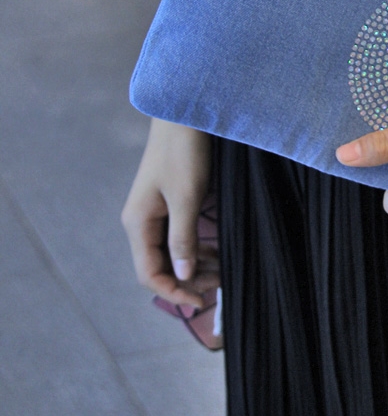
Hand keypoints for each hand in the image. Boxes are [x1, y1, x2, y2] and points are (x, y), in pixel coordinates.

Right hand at [121, 119, 217, 308]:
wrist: (184, 114)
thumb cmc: (184, 152)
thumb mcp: (186, 198)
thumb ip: (182, 239)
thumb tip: (183, 276)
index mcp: (138, 223)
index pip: (148, 274)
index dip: (173, 292)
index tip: (201, 301)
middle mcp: (142, 221)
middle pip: (159, 266)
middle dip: (187, 281)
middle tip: (220, 285)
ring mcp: (154, 213)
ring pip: (170, 253)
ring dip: (194, 266)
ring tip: (222, 272)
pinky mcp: (169, 203)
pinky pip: (178, 237)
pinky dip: (196, 249)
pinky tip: (216, 252)